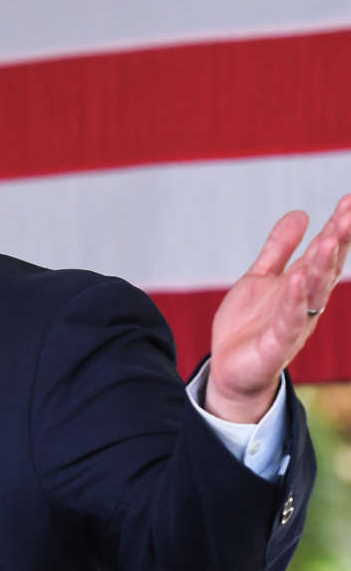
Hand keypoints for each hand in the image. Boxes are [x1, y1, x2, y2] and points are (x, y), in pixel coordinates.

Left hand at [207, 194, 350, 422]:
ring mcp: (293, 324)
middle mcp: (304, 303)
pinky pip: (288, 321)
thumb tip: (301, 213)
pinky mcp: (276, 345)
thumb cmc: (250, 324)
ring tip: (328, 239)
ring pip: (313, 292)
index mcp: (302, 285)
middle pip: (324, 268)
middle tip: (349, 213)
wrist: (231, 370)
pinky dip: (295, 301)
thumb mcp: (261, 278)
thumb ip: (279, 249)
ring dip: (322, 266)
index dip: (337, 228)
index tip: (349, 200)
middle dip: (337, 241)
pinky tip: (297, 279)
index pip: (323, 253)